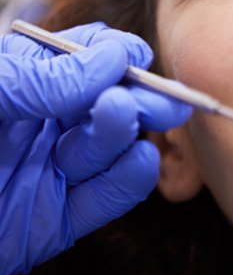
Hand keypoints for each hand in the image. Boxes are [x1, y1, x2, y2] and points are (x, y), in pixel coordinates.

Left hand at [0, 23, 191, 274]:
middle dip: (139, 97)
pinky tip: (141, 160)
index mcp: (23, 85)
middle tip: (166, 96)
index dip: (114, 54)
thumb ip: (40, 76)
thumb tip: (112, 58)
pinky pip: (102, 199)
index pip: (83, 60)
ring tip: (127, 115)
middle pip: (107, 105)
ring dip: (126, 133)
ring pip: (107, 149)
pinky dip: (127, 181)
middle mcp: (43, 125)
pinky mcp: (54, 220)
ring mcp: (50, 172)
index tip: (134, 54)